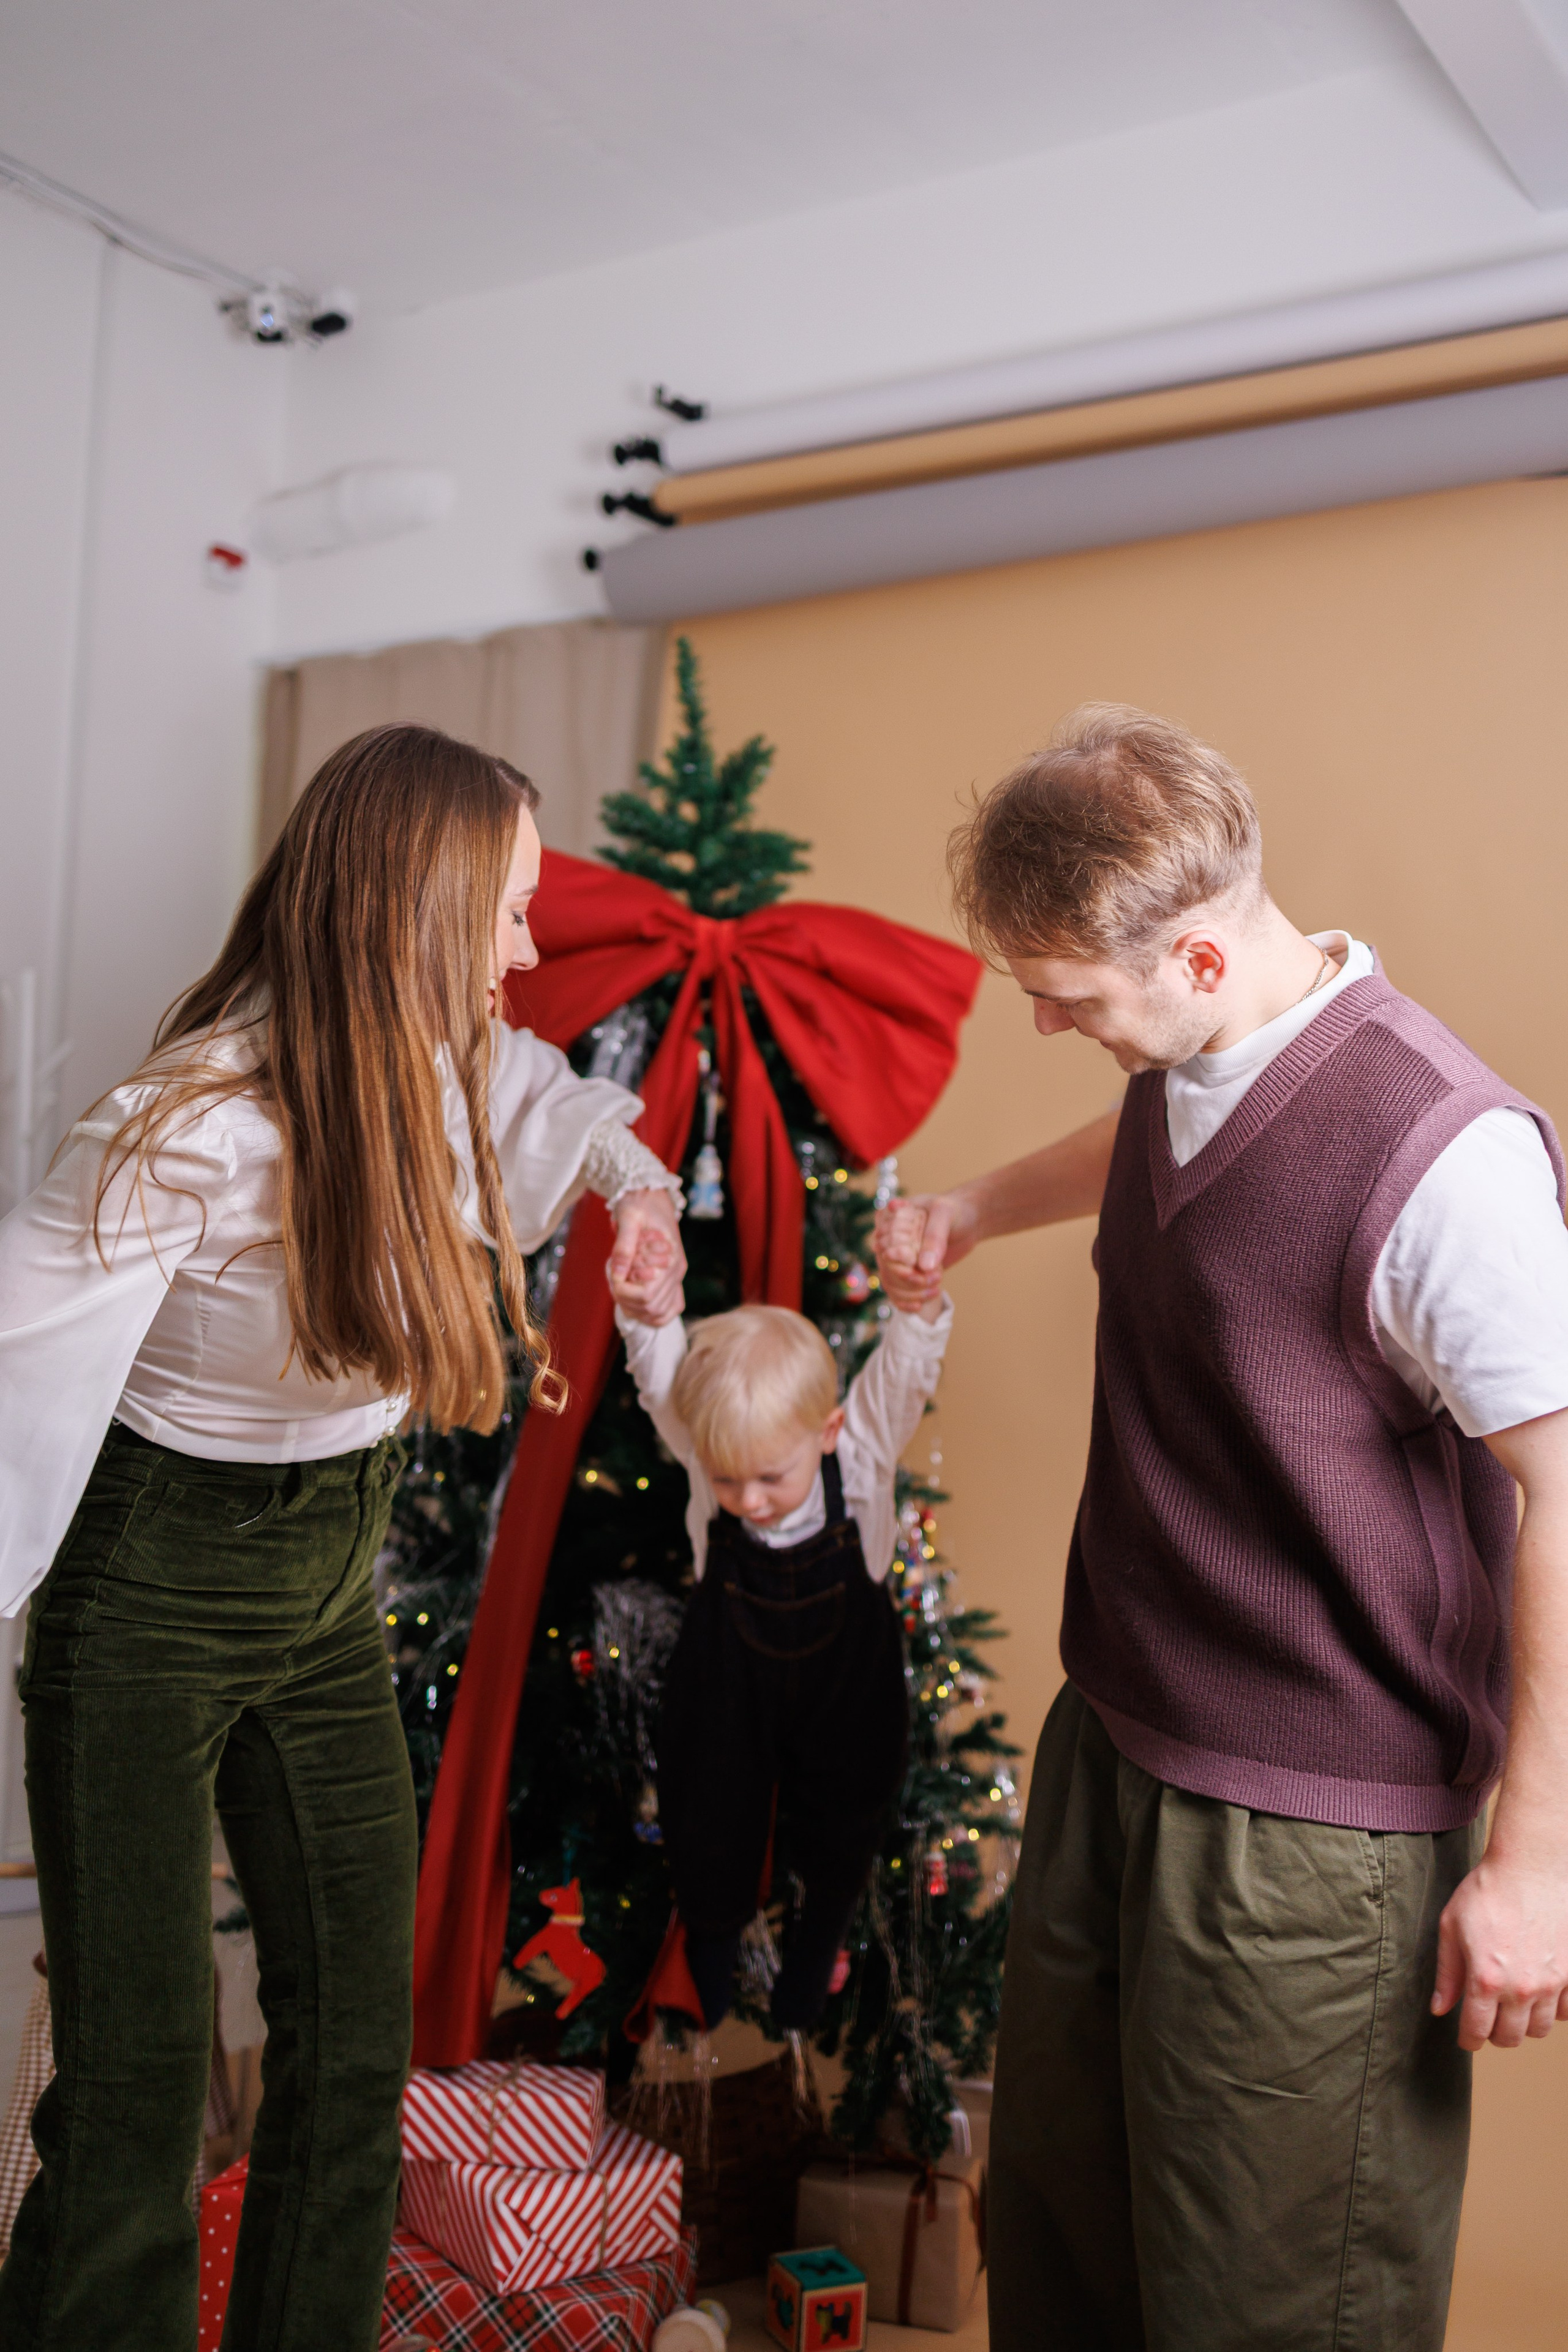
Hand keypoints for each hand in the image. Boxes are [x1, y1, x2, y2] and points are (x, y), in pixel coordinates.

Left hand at [608, 1190, 685, 1325]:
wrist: (651, 1196)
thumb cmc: (639, 1204)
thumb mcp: (628, 1217)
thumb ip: (623, 1245)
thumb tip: (618, 1274)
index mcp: (669, 1258)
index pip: (646, 1295)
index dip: (623, 1291)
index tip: (613, 1275)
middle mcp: (676, 1271)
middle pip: (651, 1307)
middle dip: (626, 1300)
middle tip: (615, 1280)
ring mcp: (676, 1277)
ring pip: (659, 1313)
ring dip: (635, 1308)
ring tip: (623, 1286)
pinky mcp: (673, 1279)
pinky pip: (670, 1309)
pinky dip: (652, 1313)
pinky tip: (635, 1301)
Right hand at [873, 1191, 978, 1310]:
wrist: (969, 1222)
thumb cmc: (956, 1211)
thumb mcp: (945, 1214)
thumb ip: (934, 1236)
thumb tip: (924, 1266)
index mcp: (892, 1219)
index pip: (882, 1243)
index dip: (897, 1258)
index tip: (916, 1263)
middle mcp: (890, 1239)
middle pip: (885, 1266)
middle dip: (907, 1278)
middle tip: (935, 1278)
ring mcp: (898, 1257)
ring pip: (889, 1281)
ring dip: (909, 1292)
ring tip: (935, 1288)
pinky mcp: (908, 1271)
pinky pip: (896, 1290)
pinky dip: (905, 1301)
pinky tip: (919, 1306)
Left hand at [1432, 1853, 1567, 2049]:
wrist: (1531, 1868)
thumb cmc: (1486, 1892)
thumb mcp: (1452, 1927)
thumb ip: (1447, 1974)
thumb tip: (1440, 2009)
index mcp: (1485, 1979)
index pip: (1477, 2031)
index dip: (1469, 2041)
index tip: (1468, 2039)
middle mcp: (1520, 1988)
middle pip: (1510, 2038)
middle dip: (1495, 2034)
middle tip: (1488, 2019)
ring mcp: (1551, 1983)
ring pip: (1539, 2029)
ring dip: (1523, 2024)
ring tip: (1512, 2005)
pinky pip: (1565, 2012)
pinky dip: (1552, 2010)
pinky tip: (1539, 1993)